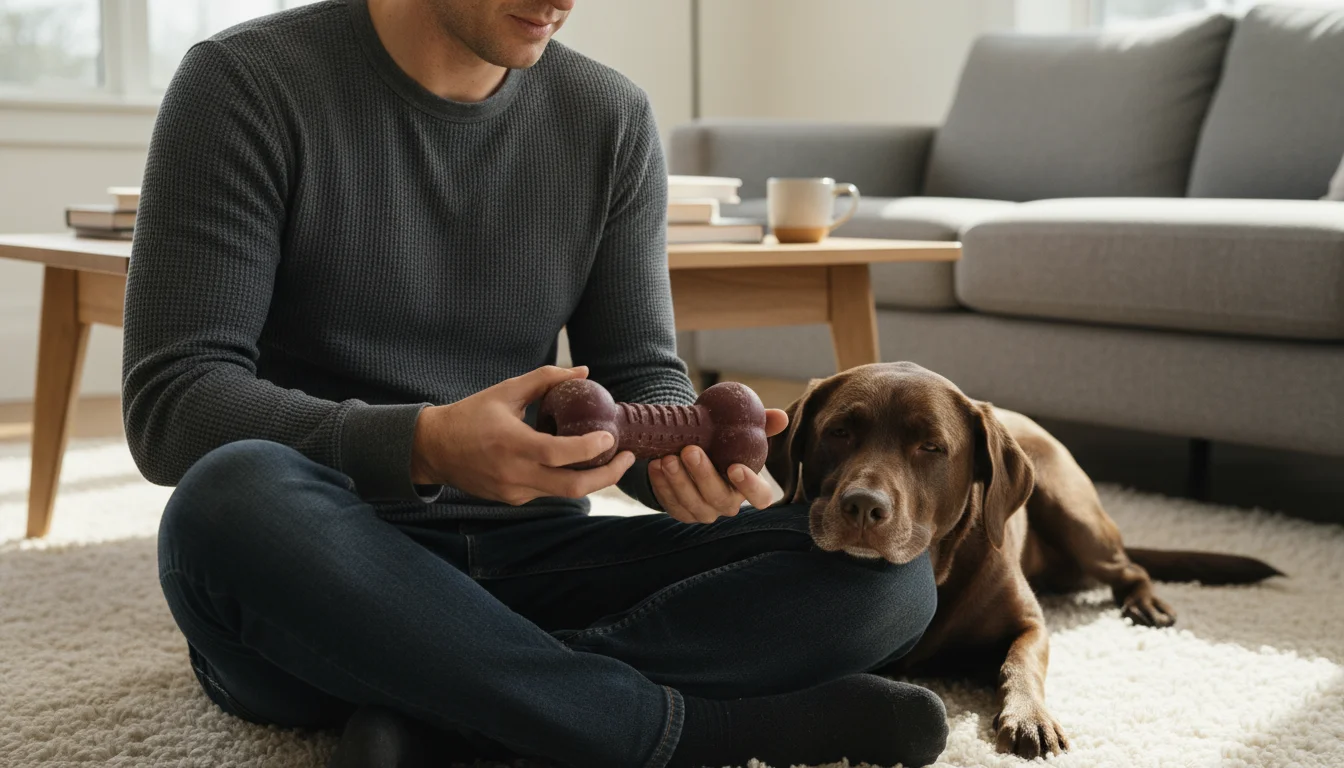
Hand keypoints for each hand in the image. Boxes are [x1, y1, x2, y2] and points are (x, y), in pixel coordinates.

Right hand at [411, 365, 635, 505]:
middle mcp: (515, 473)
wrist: (434, 449)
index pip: (561, 454)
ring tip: (610, 459)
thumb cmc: (472, 414)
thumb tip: (584, 372)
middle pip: (573, 486)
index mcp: (513, 444)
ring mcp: (514, 491)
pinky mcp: (513, 499)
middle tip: (628, 458)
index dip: (591, 449)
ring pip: (564, 492)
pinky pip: (547, 491)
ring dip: (591, 478)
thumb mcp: (507, 390)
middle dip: (608, 476)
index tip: (611, 437)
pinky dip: (565, 478)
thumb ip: (546, 380)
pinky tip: (576, 463)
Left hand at [649, 408, 788, 523]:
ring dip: (678, 480)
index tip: (735, 466)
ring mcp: (703, 511)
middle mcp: (728, 504)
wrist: (694, 450)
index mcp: (750, 488)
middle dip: (703, 475)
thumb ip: (763, 424)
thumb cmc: (725, 443)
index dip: (750, 486)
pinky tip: (655, 466)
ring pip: (691, 503)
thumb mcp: (742, 433)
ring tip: (667, 458)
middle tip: (690, 451)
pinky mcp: (681, 511)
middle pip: (718, 498)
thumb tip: (781, 417)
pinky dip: (661, 485)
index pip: (760, 496)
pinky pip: (670, 503)